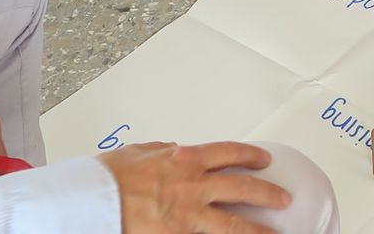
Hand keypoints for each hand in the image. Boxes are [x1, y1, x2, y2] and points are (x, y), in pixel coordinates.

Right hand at [99, 141, 288, 233]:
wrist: (89, 202)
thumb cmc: (106, 178)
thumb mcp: (139, 151)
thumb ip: (162, 150)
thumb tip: (173, 148)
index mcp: (184, 159)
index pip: (228, 153)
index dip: (250, 156)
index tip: (263, 161)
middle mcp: (192, 185)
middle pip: (242, 187)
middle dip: (267, 193)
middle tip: (284, 198)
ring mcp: (187, 215)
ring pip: (234, 224)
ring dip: (258, 229)